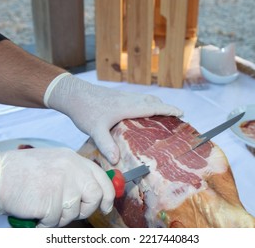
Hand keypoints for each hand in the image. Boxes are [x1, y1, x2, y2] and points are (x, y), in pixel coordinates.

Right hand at [0, 147, 114, 227]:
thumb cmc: (22, 171)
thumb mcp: (55, 162)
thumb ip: (74, 173)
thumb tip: (92, 191)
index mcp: (73, 159)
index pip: (101, 179)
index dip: (108, 196)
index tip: (107, 206)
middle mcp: (72, 170)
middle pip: (95, 196)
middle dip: (86, 209)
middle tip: (71, 212)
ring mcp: (63, 184)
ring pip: (74, 212)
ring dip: (59, 216)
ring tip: (43, 206)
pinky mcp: (52, 201)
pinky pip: (55, 221)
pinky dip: (45, 222)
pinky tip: (35, 212)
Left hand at [44, 73, 182, 163]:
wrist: (73, 93)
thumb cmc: (85, 110)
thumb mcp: (95, 129)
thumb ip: (106, 144)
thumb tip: (116, 160)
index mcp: (127, 106)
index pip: (153, 107)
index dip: (168, 109)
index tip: (182, 112)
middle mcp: (128, 99)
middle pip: (152, 101)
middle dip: (165, 107)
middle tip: (175, 117)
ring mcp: (122, 96)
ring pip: (145, 98)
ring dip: (156, 104)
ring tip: (162, 115)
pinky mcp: (116, 96)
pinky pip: (138, 99)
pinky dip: (146, 104)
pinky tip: (140, 113)